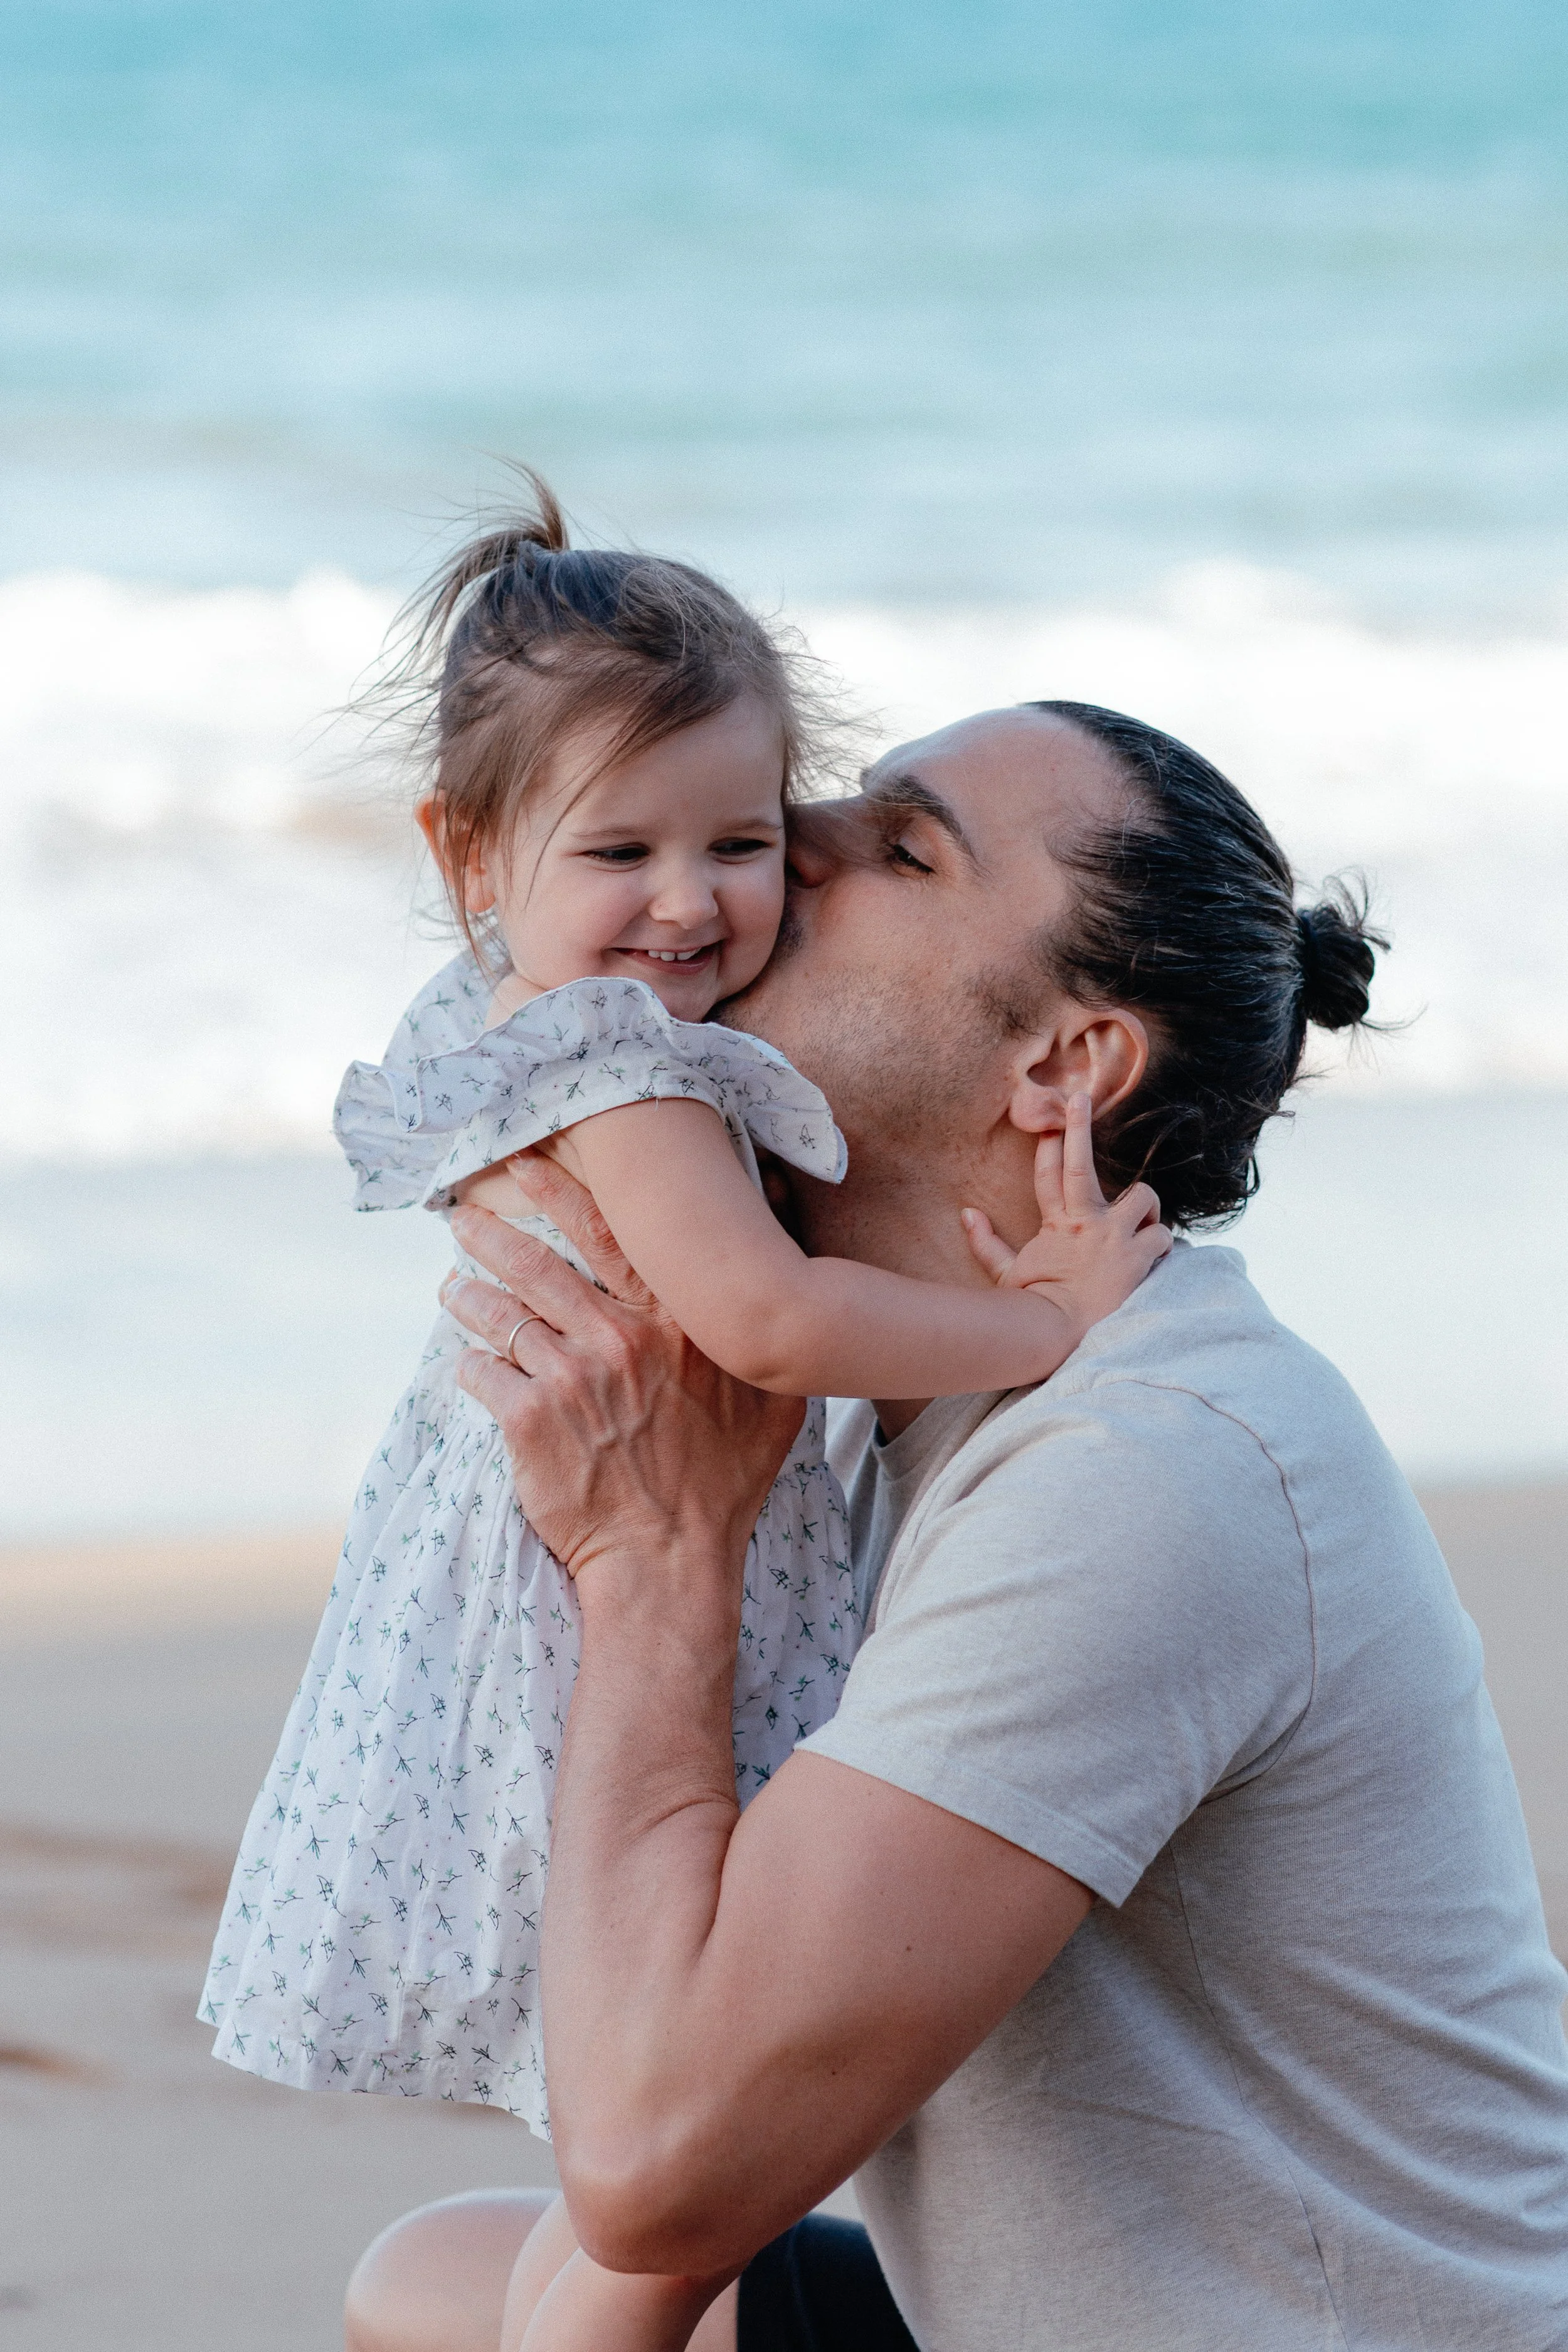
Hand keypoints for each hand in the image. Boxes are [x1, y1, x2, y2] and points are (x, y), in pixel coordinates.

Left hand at [442, 1153, 805, 1597]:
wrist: (668, 1561)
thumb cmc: (723, 1483)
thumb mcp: (771, 1402)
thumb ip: (761, 1340)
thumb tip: (783, 1287)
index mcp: (673, 1321)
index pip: (607, 1235)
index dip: (559, 1193)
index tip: (525, 1168)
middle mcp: (619, 1337)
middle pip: (536, 1264)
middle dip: (491, 1235)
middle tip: (463, 1220)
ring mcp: (570, 1376)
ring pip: (499, 1316)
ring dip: (468, 1297)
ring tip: (453, 1290)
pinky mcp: (527, 1419)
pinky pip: (482, 1375)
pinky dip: (471, 1368)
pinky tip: (468, 1368)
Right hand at [961, 1092, 1170, 1333]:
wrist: (1058, 1334)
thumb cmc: (1033, 1308)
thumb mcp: (1007, 1274)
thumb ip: (987, 1242)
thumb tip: (966, 1214)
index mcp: (1056, 1224)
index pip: (1050, 1173)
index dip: (1053, 1141)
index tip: (1056, 1115)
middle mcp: (1086, 1222)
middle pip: (1083, 1165)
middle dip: (1079, 1128)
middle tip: (1080, 1099)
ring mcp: (1114, 1237)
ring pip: (1143, 1196)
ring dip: (1146, 1207)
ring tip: (1142, 1224)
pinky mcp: (1139, 1256)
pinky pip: (1163, 1235)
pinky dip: (1162, 1243)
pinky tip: (1156, 1256)